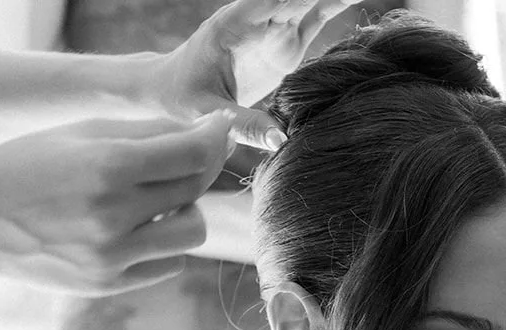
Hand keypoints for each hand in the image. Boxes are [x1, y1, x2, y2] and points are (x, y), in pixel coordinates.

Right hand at [0, 113, 235, 294]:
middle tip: (177, 161)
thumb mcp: (82, 134)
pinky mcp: (111, 283)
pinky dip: (162, 243)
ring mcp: (113, 256)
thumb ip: (145, 136)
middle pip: (195, 192)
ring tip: (154, 200)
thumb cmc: (30, 165)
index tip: (219, 129)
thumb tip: (206, 136)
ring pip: (191, 233)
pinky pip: (168, 263)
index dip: (214, 138)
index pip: (191, 154)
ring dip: (184, 212)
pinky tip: (133, 227)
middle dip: (196, 171)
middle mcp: (114, 216)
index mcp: (107, 167)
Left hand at [145, 0, 358, 147]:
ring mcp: (272, 28)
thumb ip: (245, 124)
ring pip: (308, 1)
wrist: (172, 92)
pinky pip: (314, 19)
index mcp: (234, 23)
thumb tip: (282, 140)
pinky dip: (333, 7)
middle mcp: (257, 18)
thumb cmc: (182, 100)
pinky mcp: (283, 43)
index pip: (272, 1)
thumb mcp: (210, 114)